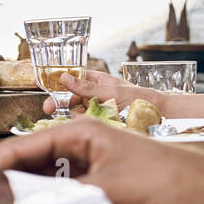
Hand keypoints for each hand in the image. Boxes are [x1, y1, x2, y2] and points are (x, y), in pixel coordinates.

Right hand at [0, 119, 203, 203]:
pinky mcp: (107, 186)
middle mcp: (85, 145)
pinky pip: (67, 193)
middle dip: (9, 183)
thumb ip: (58, 201)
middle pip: (31, 162)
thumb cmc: (170, 187)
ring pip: (48, 179)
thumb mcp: (106, 196)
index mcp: (80, 133)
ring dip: (31, 196)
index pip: (21, 147)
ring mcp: (96, 165)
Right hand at [43, 69, 161, 115]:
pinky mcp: (100, 125)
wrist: (162, 118)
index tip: (41, 84)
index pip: (72, 78)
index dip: (56, 82)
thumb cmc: (140, 99)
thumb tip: (63, 77)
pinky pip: (84, 124)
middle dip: (58, 102)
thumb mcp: (111, 91)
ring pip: (75, 112)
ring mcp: (97, 110)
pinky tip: (77, 126)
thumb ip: (86, 86)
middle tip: (48, 109)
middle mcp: (94, 95)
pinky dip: (79, 125)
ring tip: (62, 118)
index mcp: (96, 81)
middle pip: (69, 97)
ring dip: (68, 115)